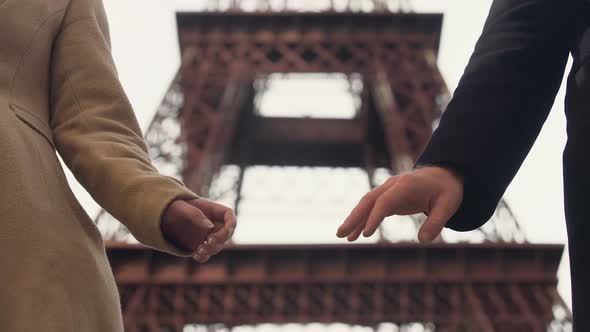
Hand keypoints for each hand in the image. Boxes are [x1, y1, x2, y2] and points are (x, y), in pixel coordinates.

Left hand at [161, 198, 236, 261]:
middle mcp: (213, 224)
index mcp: (213, 210)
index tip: (227, 231)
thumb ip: (196, 215)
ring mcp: (207, 236)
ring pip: (217, 246)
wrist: (162, 216)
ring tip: (198, 250)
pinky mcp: (199, 245)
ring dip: (211, 250)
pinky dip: (203, 256)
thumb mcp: (182, 208)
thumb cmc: (173, 207)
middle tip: (208, 242)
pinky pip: (206, 254)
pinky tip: (195, 255)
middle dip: (220, 240)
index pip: (230, 216)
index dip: (231, 224)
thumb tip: (210, 227)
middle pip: (226, 234)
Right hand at [336, 166, 462, 242]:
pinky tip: (355, 235)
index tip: (365, 234)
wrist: (444, 176)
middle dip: (354, 217)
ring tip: (342, 236)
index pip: (385, 202)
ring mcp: (388, 190)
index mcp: (406, 185)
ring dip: (353, 219)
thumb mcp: (448, 205)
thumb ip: (437, 222)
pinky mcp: (388, 198)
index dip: (374, 217)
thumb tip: (423, 241)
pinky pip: (371, 209)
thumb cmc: (446, 190)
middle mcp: (392, 185)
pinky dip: (362, 220)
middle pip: (368, 200)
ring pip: (366, 204)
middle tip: (341, 233)